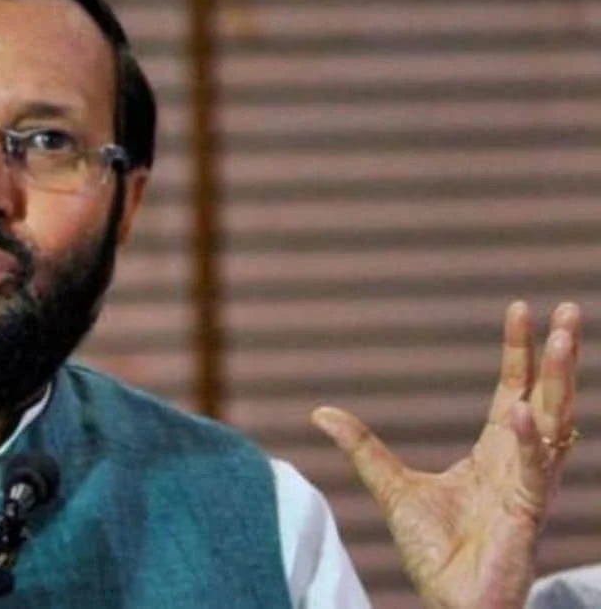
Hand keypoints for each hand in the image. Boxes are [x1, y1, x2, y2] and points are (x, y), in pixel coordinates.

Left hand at [312, 301, 581, 608]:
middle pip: (546, 398)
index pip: (512, 391)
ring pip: (554, 424)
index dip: (518, 353)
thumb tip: (320, 411)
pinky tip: (521, 409)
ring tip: (561, 339)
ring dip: (559, 382)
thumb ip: (363, 448)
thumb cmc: (434, 553)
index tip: (521, 310)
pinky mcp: (527, 514)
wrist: (449, 602)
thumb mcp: (392, 488)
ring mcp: (529, 487)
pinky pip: (532, 470)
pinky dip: (527, 440)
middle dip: (557, 356)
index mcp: (495, 455)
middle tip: (568, 309)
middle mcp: (519, 465)